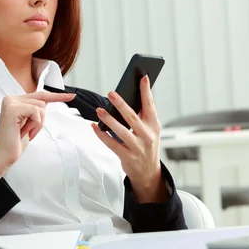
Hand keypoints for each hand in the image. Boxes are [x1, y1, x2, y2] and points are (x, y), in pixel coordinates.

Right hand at [0, 91, 75, 177]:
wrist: (4, 156)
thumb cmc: (16, 142)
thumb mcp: (29, 122)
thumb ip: (35, 110)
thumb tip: (50, 99)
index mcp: (14, 100)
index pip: (40, 94)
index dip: (56, 96)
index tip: (71, 96)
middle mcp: (11, 98)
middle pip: (42, 101)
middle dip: (40, 119)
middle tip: (28, 131)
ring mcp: (11, 102)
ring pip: (41, 106)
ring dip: (37, 123)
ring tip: (25, 132)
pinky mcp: (12, 109)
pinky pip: (36, 111)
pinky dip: (34, 124)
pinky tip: (24, 132)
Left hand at [91, 75, 167, 202]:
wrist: (149, 172)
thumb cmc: (147, 144)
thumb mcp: (150, 130)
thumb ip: (141, 116)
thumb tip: (125, 97)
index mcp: (154, 125)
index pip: (150, 105)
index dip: (146, 91)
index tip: (142, 77)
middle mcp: (147, 136)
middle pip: (132, 117)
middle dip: (121, 104)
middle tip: (111, 93)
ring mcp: (137, 147)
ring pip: (121, 131)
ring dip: (109, 120)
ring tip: (99, 110)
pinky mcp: (127, 157)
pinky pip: (111, 144)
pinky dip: (102, 134)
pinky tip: (94, 126)